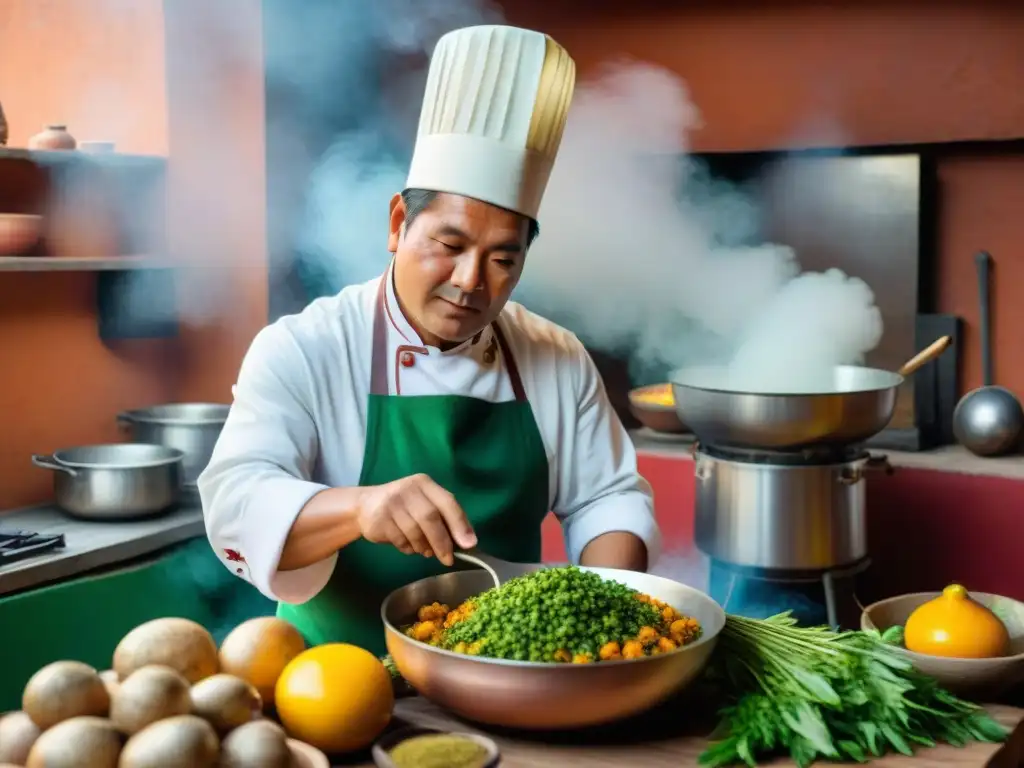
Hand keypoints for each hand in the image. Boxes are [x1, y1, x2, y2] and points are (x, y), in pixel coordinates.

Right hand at [357, 473, 476, 564]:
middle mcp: (408, 489)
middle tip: (448, 559)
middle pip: (431, 518)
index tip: (469, 544)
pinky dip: (408, 548)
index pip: (448, 502)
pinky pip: (400, 540)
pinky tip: (407, 545)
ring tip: (425, 551)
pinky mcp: (379, 519)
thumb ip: (445, 518)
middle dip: (442, 542)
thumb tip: (468, 542)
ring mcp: (391, 503)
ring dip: (424, 547)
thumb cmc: (403, 507)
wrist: (363, 506)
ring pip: (415, 532)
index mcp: (424, 484)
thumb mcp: (424, 504)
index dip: (460, 524)